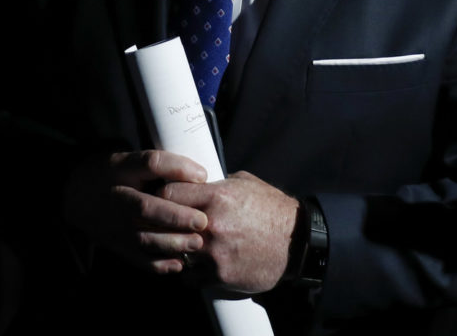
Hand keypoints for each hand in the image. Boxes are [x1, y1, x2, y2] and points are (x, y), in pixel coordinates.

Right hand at [62, 150, 208, 273]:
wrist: (75, 196)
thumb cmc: (111, 174)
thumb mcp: (129, 159)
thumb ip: (160, 165)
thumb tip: (199, 176)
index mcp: (121, 168)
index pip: (149, 163)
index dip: (177, 168)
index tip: (202, 176)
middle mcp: (116, 197)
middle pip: (145, 207)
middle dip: (176, 216)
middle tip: (202, 221)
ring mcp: (114, 224)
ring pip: (142, 238)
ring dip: (171, 242)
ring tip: (196, 243)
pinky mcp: (116, 244)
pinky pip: (137, 258)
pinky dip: (157, 264)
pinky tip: (178, 264)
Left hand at [162, 170, 298, 293]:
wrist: (297, 243)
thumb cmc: (271, 209)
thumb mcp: (245, 184)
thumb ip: (216, 182)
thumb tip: (195, 180)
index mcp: (216, 196)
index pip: (168, 193)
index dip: (161, 196)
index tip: (161, 200)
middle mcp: (212, 224)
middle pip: (164, 224)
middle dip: (159, 224)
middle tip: (159, 225)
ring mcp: (214, 252)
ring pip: (172, 251)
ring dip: (171, 249)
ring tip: (174, 245)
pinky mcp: (220, 275)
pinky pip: (189, 276)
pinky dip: (188, 272)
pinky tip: (193, 265)